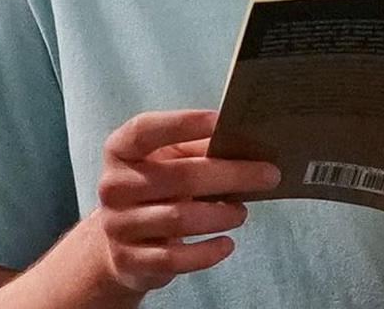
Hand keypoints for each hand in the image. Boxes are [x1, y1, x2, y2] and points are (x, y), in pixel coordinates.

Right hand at [88, 109, 280, 295]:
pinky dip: (207, 252)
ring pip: (179, 219)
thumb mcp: (166, 162)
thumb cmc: (154, 189)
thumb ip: (197, 149)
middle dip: (231, 175)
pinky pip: (175, 258)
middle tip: (269, 175)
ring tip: (242, 212)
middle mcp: (113, 186)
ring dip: (221, 215)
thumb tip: (245, 142)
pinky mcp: (129, 261)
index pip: (145, 130)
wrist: (118, 244)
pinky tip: (227, 244)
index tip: (223, 121)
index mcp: (120, 151)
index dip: (183, 123)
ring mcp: (118, 226)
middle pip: (179, 177)